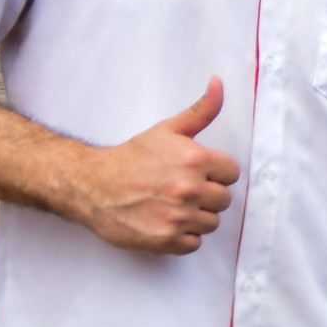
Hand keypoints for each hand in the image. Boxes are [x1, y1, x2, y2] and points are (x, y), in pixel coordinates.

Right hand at [60, 79, 240, 254]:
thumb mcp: (168, 129)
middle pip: (223, 200)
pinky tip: (167, 222)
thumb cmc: (132, 157)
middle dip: (207, 195)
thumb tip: (219, 83)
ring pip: (211, 223)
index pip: (231, 174)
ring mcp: (178, 217)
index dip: (216, 173)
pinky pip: (194, 244)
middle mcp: (190, 189)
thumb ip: (201, 110)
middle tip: (183, 189)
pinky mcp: (165, 240)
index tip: (198, 173)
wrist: (94, 186)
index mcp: (195, 160)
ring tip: (174, 205)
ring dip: (196, 217)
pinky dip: (183, 236)